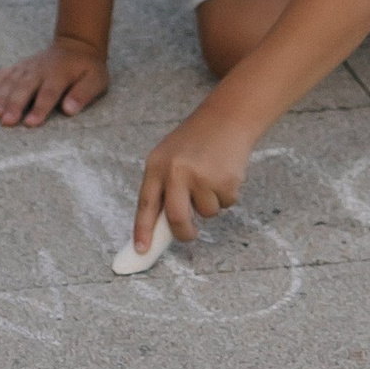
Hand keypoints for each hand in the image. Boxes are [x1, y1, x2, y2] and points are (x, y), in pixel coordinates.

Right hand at [0, 37, 109, 127]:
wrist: (76, 44)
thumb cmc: (87, 68)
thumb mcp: (96, 80)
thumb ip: (83, 94)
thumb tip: (69, 110)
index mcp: (60, 74)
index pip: (49, 93)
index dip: (39, 108)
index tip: (30, 123)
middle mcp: (41, 69)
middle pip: (25, 87)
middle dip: (14, 104)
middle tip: (5, 121)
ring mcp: (29, 66)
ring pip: (12, 81)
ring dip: (2, 97)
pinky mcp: (21, 66)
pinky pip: (5, 73)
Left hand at [137, 98, 251, 246]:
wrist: (228, 117)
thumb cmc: (196, 141)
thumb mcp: (170, 157)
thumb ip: (164, 187)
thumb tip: (161, 227)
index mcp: (157, 164)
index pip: (146, 204)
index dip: (142, 230)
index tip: (141, 251)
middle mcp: (176, 171)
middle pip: (177, 219)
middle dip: (184, 233)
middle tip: (189, 234)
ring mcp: (201, 176)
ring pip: (206, 213)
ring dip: (211, 203)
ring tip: (212, 176)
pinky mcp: (225, 181)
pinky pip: (225, 204)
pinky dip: (227, 195)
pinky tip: (225, 173)